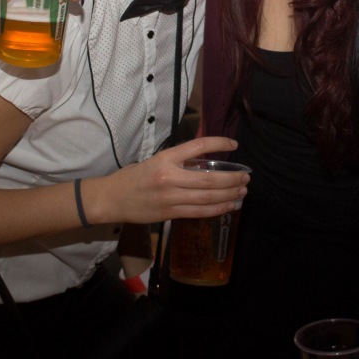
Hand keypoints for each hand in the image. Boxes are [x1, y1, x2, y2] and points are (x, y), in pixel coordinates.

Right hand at [94, 136, 246, 224]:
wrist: (112, 199)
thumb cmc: (133, 177)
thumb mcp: (155, 160)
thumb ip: (178, 161)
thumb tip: (205, 162)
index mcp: (165, 159)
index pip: (198, 146)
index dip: (219, 144)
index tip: (234, 145)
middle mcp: (169, 177)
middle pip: (209, 179)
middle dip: (232, 179)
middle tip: (246, 177)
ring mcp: (170, 198)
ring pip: (207, 198)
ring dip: (229, 195)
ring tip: (243, 191)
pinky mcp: (170, 214)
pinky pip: (199, 212)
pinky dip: (217, 209)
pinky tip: (229, 206)